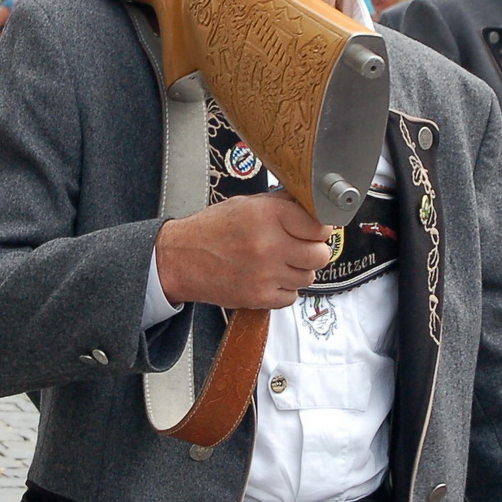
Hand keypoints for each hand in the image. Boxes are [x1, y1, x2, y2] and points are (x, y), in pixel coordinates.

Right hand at [155, 192, 332, 309]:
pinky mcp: (259, 297)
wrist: (180, 259)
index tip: (315, 230)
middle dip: (313, 251)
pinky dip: (284, 288)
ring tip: (279, 262)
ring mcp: (265, 274)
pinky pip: (291, 296)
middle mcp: (268, 244)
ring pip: (308, 277)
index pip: (319, 226)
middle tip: (300, 247)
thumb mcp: (246, 204)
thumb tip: (313, 206)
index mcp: (267, 216)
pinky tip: (268, 277)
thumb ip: (282, 204)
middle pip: (320, 255)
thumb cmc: (211, 230)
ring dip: (299, 270)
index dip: (320, 228)